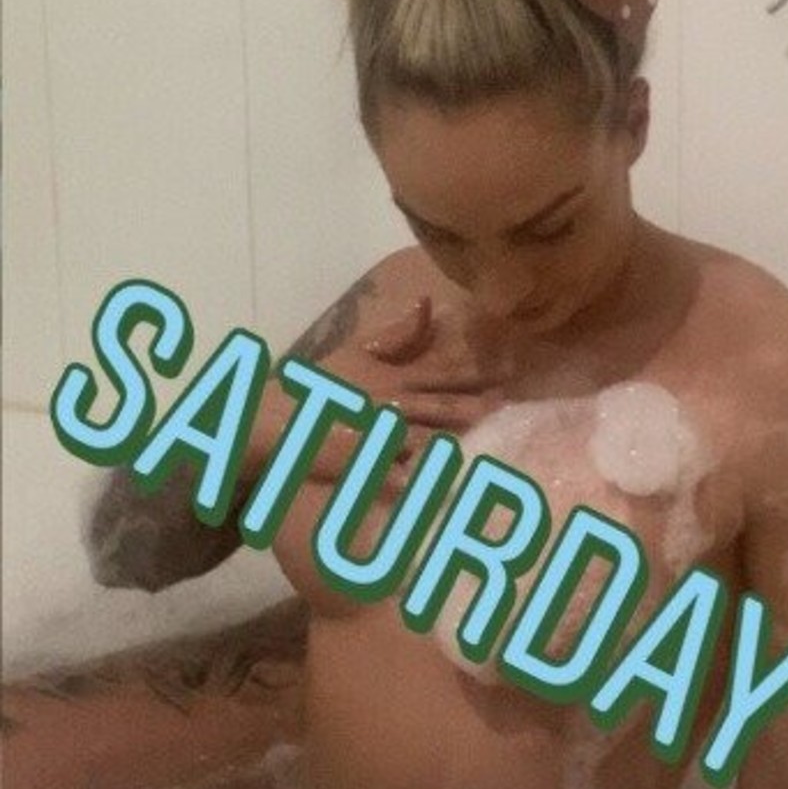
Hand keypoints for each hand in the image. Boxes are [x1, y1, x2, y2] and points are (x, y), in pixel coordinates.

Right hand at [246, 295, 503, 491]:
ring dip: (453, 440)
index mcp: (392, 377)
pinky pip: (396, 476)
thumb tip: (428, 301)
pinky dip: (416, 481)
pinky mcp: (365, 463)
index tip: (507, 368)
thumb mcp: (356, 351)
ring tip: (484, 443)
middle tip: (505, 405)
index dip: (476, 369)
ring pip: (425, 439)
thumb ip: (397, 333)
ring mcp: (378, 435)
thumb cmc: (320, 385)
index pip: (441, 371)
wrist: (278, 417)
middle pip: (440, 405)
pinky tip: (438, 486)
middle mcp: (390, 403)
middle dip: (475, 405)